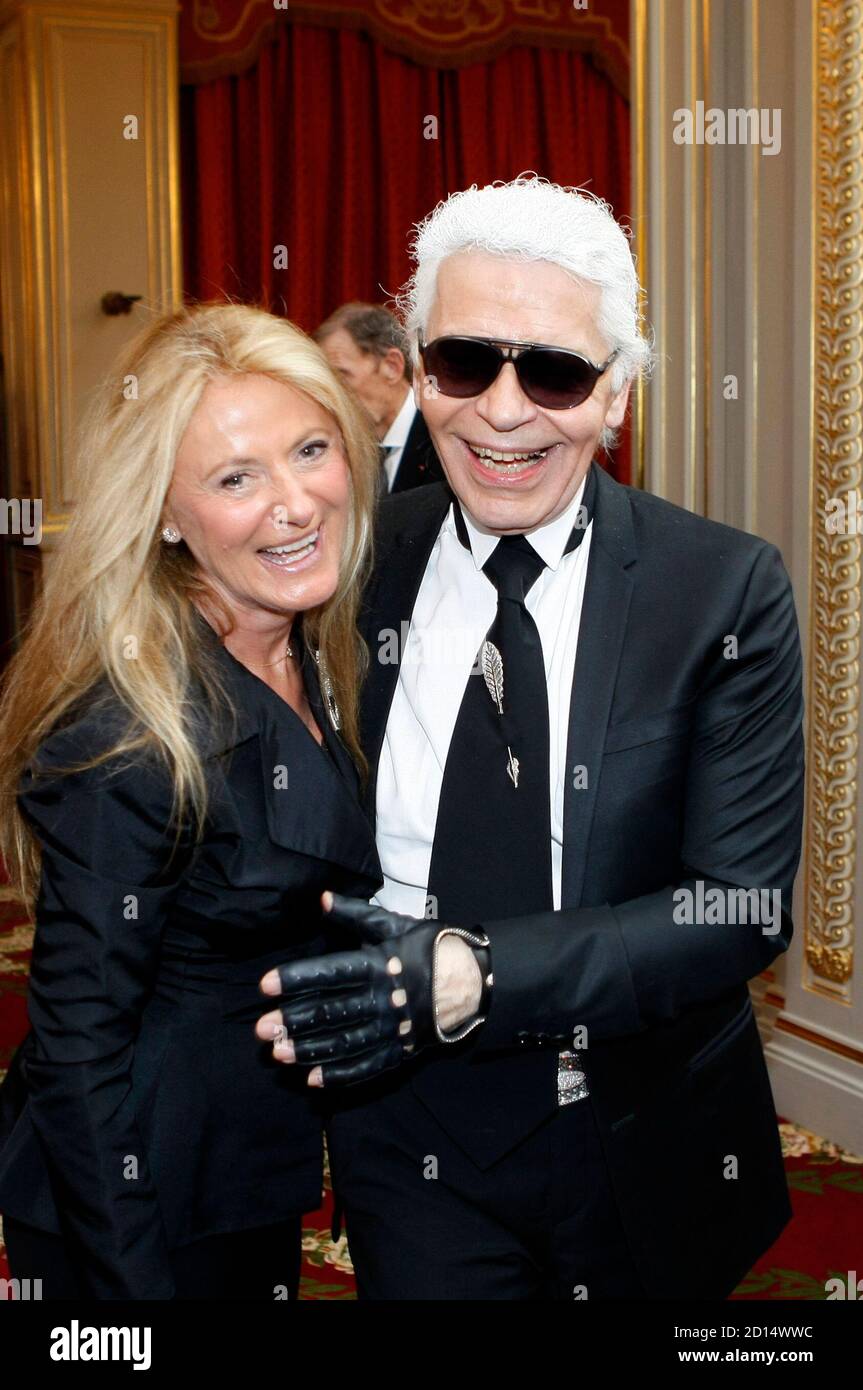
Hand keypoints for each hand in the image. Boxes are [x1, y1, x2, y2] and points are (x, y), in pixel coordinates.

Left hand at [256, 893, 489, 1086]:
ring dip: (310, 1050)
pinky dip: (340, 1074)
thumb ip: (355, 914)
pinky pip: (367, 1066)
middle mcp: (382, 998)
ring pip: (344, 1042)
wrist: (474, 980)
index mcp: (378, 964)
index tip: (266, 985)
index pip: (330, 973)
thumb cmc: (429, 948)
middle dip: (294, 1021)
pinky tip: (312, 1079)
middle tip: (262, 1029)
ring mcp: (391, 1028)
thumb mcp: (394, 924)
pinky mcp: (400, 1049)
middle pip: (332, 1012)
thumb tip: (321, 898)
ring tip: (279, 1054)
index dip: (297, 979)